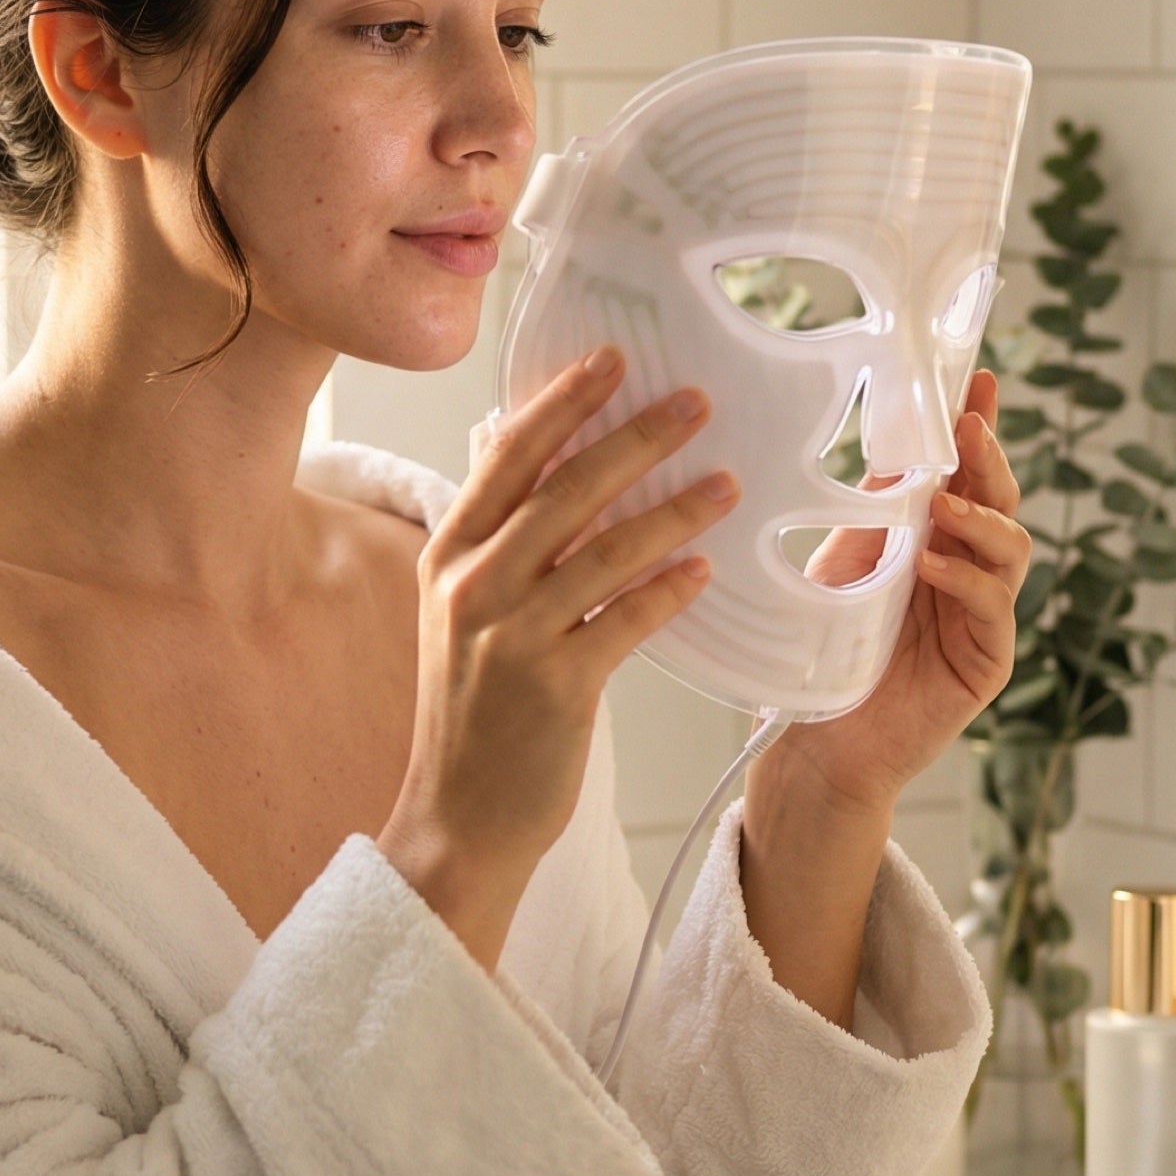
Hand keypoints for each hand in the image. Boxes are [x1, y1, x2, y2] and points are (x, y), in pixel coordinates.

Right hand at [379, 349, 735, 969]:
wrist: (458, 816)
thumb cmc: (474, 711)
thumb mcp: (462, 610)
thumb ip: (493, 536)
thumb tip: (513, 445)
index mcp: (448, 553)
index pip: (509, 457)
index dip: (562, 403)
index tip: (612, 359)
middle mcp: (473, 585)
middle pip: (563, 489)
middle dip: (634, 436)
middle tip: (694, 400)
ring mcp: (510, 636)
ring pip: (604, 550)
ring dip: (673, 508)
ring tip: (727, 479)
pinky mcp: (554, 688)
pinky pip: (624, 622)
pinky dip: (668, 590)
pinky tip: (707, 568)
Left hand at [750, 369, 1028, 833]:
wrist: (814, 742)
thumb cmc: (824, 652)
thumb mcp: (844, 561)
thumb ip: (878, 511)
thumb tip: (902, 452)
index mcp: (934, 540)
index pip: (966, 474)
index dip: (977, 429)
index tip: (980, 380)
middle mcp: (967, 571)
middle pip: (1000, 502)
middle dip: (989, 460)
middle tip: (970, 426)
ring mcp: (982, 616)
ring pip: (1011, 548)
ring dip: (982, 517)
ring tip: (946, 504)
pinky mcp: (986, 662)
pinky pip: (994, 609)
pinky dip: (966, 580)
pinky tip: (933, 565)